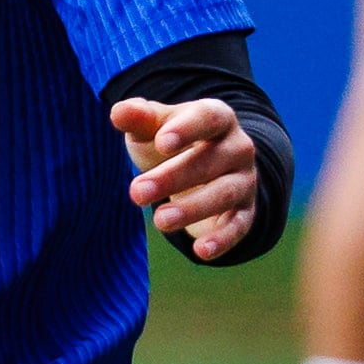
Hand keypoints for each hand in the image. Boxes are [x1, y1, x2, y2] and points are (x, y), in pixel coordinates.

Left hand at [109, 94, 257, 261]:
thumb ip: (140, 118)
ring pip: (224, 194)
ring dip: (193, 208)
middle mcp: (238, 148)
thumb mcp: (155, 127)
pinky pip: (238, 226)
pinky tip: (201, 251)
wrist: (203, 171)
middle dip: (174, 177)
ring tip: (159, 220)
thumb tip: (118, 112)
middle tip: (137, 192)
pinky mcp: (245, 212)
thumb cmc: (173, 143)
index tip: (161, 142)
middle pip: (210, 161)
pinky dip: (222, 239)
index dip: (187, 129)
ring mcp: (244, 181)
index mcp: (218, 118)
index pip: (208, 117)